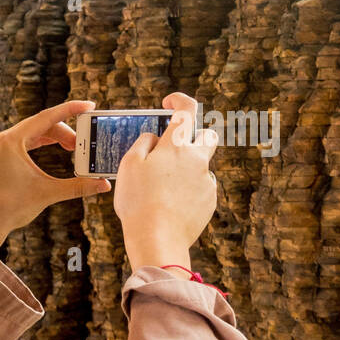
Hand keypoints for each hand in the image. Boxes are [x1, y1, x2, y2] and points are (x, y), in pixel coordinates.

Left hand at [0, 99, 110, 262]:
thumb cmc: (11, 208)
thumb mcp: (48, 193)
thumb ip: (78, 186)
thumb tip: (104, 185)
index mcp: (12, 141)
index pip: (47, 117)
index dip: (70, 110)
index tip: (89, 105)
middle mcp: (5, 139)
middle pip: (43, 124)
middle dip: (66, 131)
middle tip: (84, 144)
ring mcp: (3, 146)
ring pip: (36, 132)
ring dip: (57, 137)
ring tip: (74, 149)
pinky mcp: (4, 155)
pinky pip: (29, 140)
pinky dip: (46, 142)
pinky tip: (59, 149)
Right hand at [114, 92, 218, 271]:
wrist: (158, 239)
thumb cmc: (138, 201)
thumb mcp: (129, 165)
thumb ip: (142, 144)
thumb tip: (154, 138)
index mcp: (175, 146)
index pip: (186, 110)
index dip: (180, 100)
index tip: (170, 102)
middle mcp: (196, 159)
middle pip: (207, 136)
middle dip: (194, 136)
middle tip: (174, 148)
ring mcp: (206, 181)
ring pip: (201, 166)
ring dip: (187, 169)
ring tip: (163, 189)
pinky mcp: (210, 201)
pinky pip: (201, 188)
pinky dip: (189, 191)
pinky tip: (171, 204)